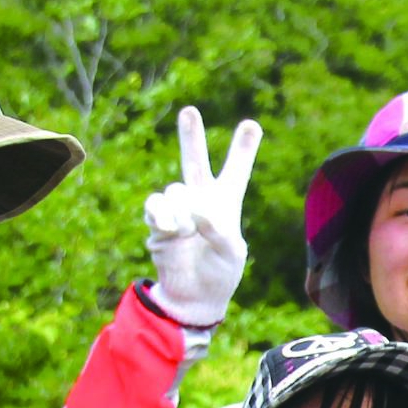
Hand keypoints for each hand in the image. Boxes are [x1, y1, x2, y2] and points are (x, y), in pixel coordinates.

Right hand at [142, 109, 259, 326]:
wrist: (192, 297)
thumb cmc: (220, 275)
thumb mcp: (232, 253)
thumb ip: (219, 229)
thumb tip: (195, 213)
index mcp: (226, 204)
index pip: (236, 171)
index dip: (243, 149)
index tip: (252, 124)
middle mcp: (200, 200)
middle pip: (195, 161)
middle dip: (191, 136)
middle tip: (189, 110)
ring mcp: (177, 209)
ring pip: (175, 190)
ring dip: (182, 211)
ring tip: (186, 232)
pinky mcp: (157, 220)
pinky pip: (156, 205)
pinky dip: (164, 217)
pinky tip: (171, 230)